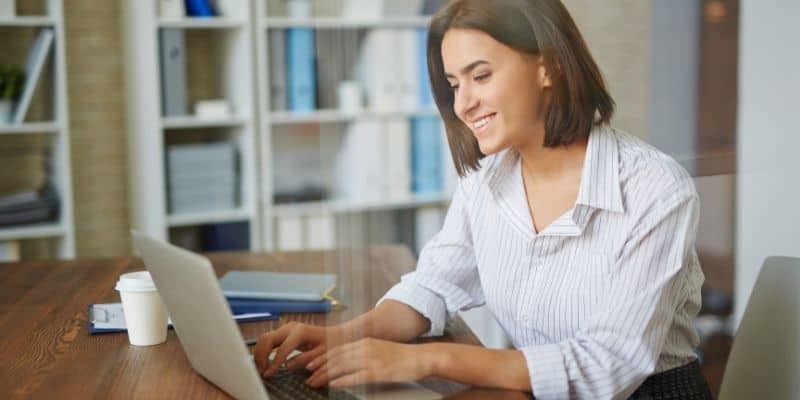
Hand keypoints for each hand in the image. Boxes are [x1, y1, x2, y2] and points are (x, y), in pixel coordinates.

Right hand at [254, 321, 344, 377]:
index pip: (282, 349)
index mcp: (301, 332)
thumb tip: (287, 365)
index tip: (268, 374)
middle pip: (267, 339)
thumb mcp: (322, 353)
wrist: (335, 333)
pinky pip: (269, 339)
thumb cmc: (331, 343)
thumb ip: (306, 359)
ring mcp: (287, 328)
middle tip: (262, 372)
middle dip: (261, 356)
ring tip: (262, 368)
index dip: (273, 363)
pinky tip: (265, 362)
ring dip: (260, 353)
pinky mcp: (285, 331)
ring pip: (265, 337)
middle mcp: (291, 327)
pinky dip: (263, 350)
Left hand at [305, 338, 434, 387]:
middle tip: (305, 375)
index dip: (321, 357)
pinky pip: (356, 376)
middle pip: (336, 357)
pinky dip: (342, 380)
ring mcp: (372, 359)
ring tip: (313, 382)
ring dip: (325, 375)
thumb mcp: (380, 350)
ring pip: (342, 366)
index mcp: (366, 342)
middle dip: (318, 366)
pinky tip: (332, 385)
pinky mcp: (379, 371)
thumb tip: (350, 362)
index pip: (338, 349)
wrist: (422, 358)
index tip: (309, 364)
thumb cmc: (403, 357)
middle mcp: (366, 348)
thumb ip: (365, 354)